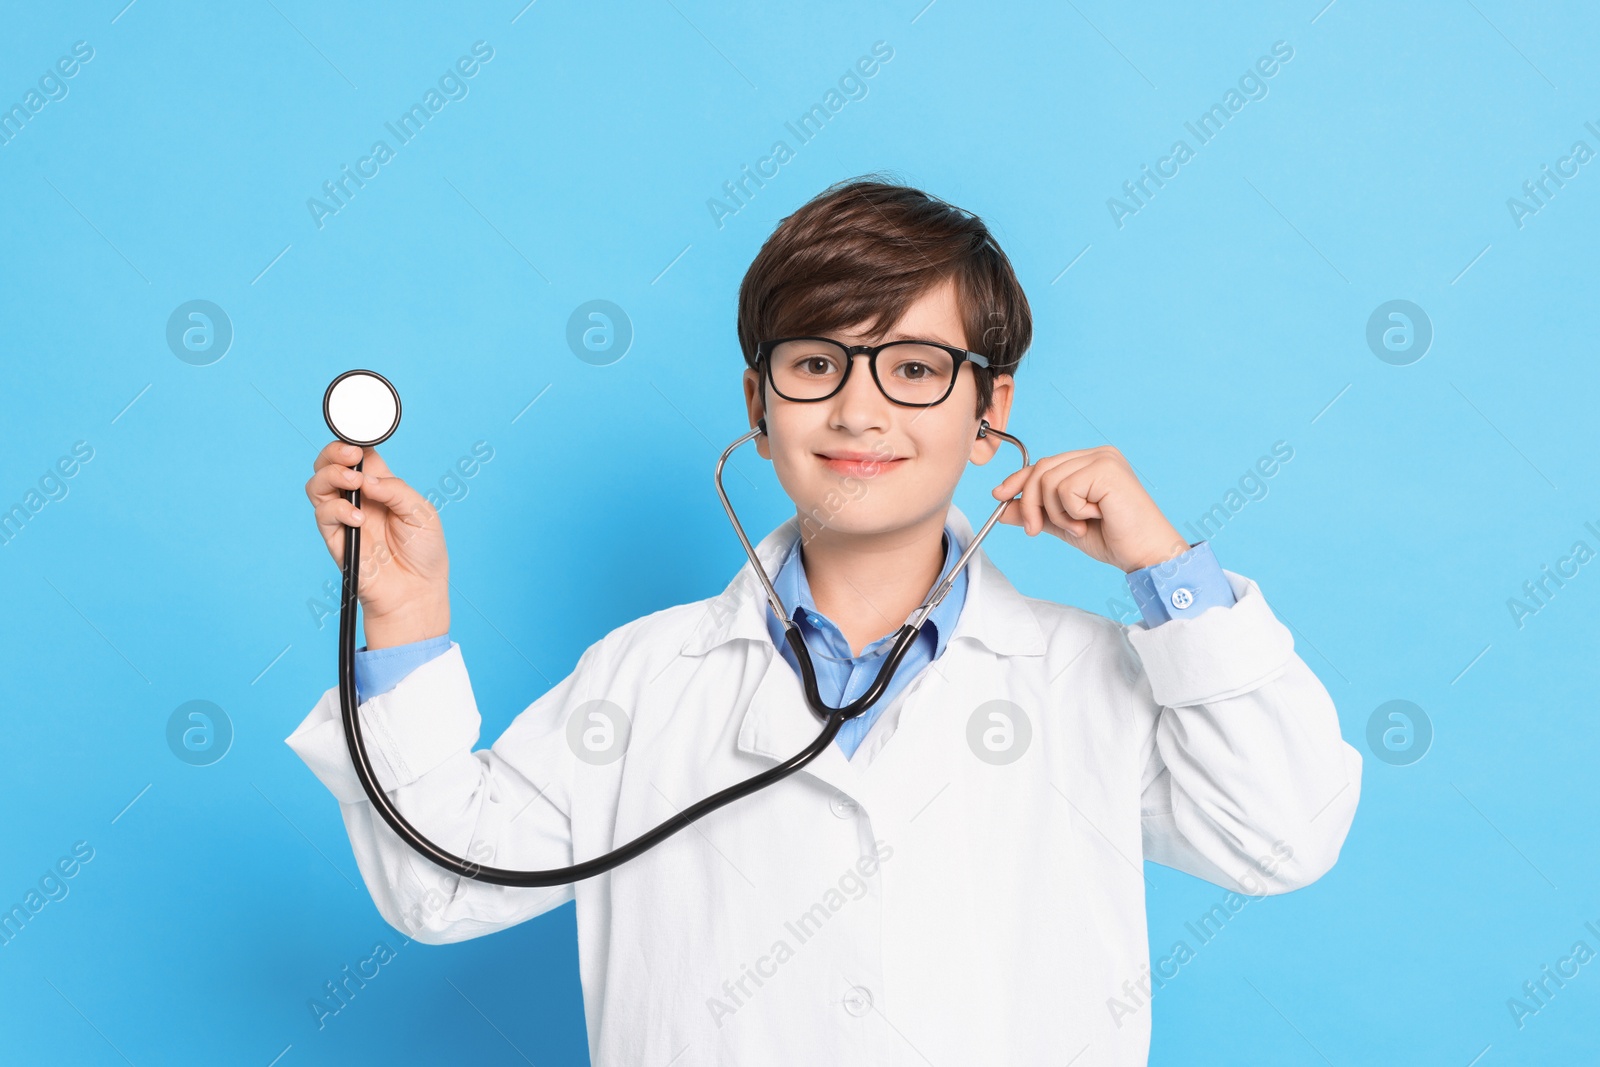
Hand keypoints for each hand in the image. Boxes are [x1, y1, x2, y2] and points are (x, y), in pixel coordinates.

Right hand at [306, 441, 450, 647]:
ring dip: (331, 475)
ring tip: (353, 483)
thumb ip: (396, 490)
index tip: (360, 446)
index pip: (360, 455)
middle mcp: (359, 498)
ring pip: (318, 484)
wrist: (416, 592)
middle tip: (351, 458)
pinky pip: (323, 514)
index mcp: (382, 487)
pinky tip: (358, 518)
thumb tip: (367, 478)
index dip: (355, 445)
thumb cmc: (424, 553)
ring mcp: (344, 517)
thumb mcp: (422, 513)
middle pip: (331, 464)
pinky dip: (338, 510)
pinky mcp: (336, 538)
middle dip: (334, 453)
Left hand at [990, 445, 1188, 572]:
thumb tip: (1002, 507)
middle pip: (1041, 469)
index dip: (1018, 479)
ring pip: (1048, 479)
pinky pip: (1065, 488)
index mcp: (1090, 463)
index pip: (1044, 464)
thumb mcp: (1064, 525)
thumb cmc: (1113, 539)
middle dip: (1030, 503)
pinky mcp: (1106, 469)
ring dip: (1056, 512)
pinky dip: (1072, 511)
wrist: (1143, 553)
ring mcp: (1103, 459)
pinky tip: (1094, 518)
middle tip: (1035, 530)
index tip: (999, 495)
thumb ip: (1037, 513)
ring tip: (1079, 525)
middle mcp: (1098, 455)